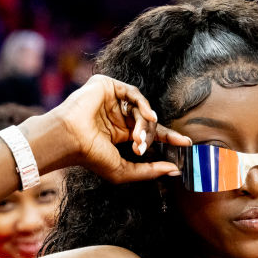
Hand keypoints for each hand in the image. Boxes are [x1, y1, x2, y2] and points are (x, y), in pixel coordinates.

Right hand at [38, 74, 189, 183]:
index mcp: (120, 133)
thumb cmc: (91, 157)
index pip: (151, 133)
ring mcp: (113, 100)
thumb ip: (150, 171)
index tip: (187, 144)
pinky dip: (144, 105)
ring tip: (135, 139)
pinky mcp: (107, 86)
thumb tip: (176, 170)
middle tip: (139, 147)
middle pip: (149, 122)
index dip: (170, 137)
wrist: (70, 140)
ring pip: (142, 109)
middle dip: (150, 136)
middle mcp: (118, 116)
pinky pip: (134, 93)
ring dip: (145, 125)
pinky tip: (147, 116)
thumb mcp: (124, 171)